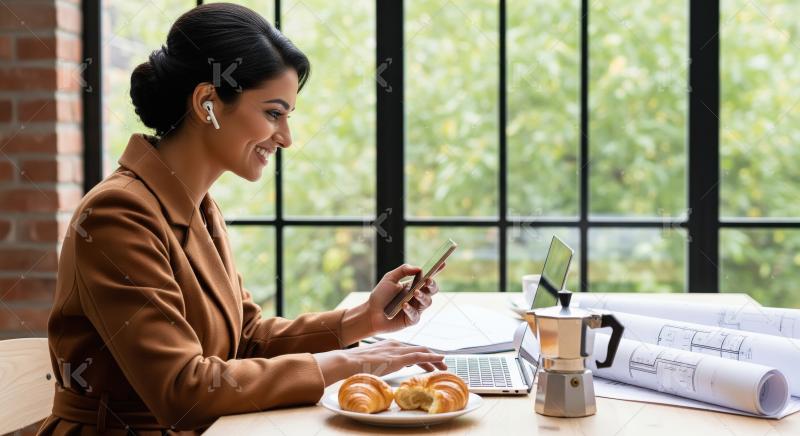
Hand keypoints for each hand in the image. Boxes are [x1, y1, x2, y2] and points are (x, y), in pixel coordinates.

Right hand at [313, 340, 446, 385]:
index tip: (428, 363)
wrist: (347, 361)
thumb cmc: (354, 364)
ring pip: (422, 352)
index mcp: (389, 346)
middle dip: (431, 356)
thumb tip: (384, 370)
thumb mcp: (371, 362)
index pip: (409, 350)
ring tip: (444, 365)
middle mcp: (395, 345)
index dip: (421, 356)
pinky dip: (431, 357)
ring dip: (434, 358)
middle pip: (418, 349)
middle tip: (441, 364)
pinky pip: (419, 356)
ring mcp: (397, 351)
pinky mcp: (398, 358)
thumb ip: (380, 364)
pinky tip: (440, 360)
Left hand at [367, 263, 442, 334]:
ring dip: (423, 296)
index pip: (428, 277)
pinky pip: (415, 315)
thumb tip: (419, 268)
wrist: (371, 313)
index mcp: (414, 285)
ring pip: (427, 302)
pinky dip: (411, 310)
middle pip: (432, 290)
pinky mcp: (411, 320)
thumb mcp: (389, 278)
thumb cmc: (381, 295)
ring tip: (415, 292)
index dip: (436, 270)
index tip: (442, 263)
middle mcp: (417, 296)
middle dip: (432, 285)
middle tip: (427, 280)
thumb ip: (403, 270)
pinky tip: (404, 305)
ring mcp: (416, 308)